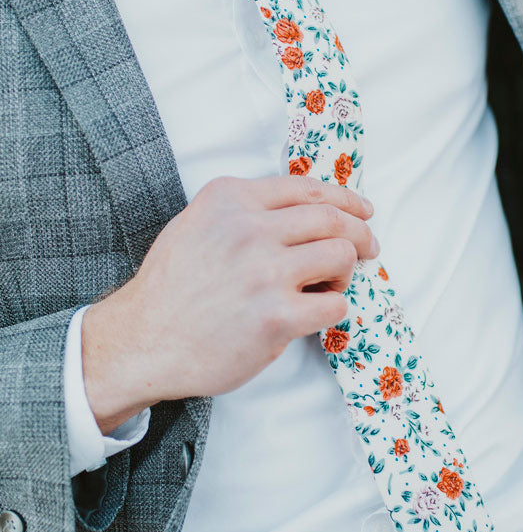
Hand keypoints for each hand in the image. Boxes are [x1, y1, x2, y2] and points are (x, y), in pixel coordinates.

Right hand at [82, 175, 377, 433]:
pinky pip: (335, 305)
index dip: (345, 199)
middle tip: (369, 250)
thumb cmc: (171, 290)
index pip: (307, 189)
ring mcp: (264, 272)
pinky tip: (315, 316)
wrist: (143, 342)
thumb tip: (303, 211)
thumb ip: (242, 211)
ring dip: (344, 274)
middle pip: (332, 219)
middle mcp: (249, 228)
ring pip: (341, 256)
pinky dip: (334, 310)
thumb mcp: (196, 226)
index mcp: (231, 199)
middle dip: (360, 234)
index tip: (363, 211)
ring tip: (326, 288)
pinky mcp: (276, 316)